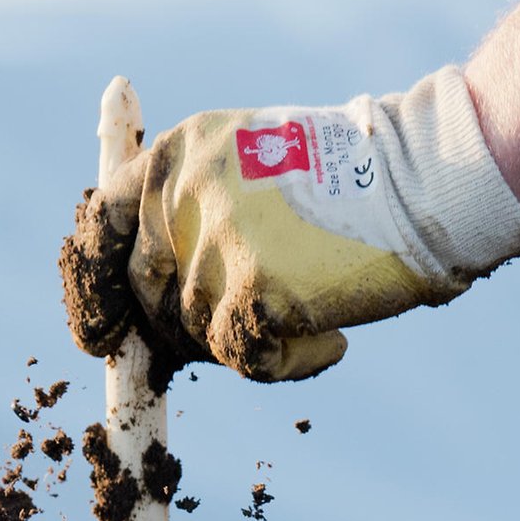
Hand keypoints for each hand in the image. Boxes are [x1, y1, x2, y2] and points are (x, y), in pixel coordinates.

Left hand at [58, 66, 519, 380]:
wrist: (424, 180)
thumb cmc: (355, 181)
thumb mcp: (255, 165)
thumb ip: (200, 213)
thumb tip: (157, 304)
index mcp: (178, 156)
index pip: (103, 224)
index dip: (95, 290)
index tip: (100, 337)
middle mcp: (183, 195)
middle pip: (151, 296)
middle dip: (190, 331)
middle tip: (259, 328)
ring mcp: (214, 243)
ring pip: (200, 335)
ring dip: (255, 344)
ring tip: (318, 320)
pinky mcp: (252, 289)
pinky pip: (245, 360)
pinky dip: (289, 364)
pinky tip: (332, 341)